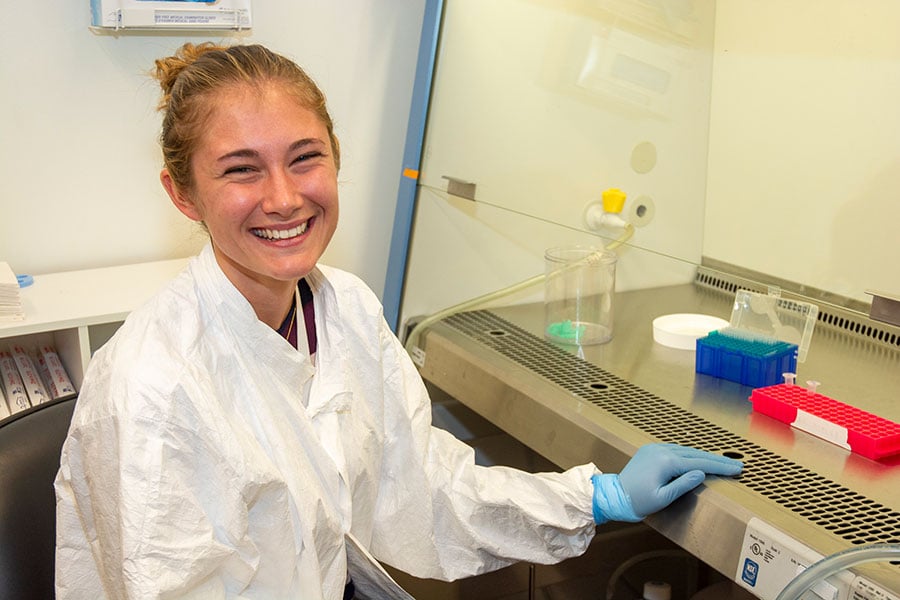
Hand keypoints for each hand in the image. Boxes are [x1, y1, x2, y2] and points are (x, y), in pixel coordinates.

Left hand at [591, 443, 742, 523]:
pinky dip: (691, 455)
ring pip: (687, 450)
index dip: (720, 467)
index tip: (737, 469)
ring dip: (705, 456)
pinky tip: (699, 459)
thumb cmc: (637, 500)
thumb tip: (701, 473)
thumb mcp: (663, 498)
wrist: (614, 495)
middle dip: (717, 460)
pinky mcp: (651, 450)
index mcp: (666, 461)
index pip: (700, 463)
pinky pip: (676, 450)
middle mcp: (661, 450)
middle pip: (696, 454)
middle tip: (736, 464)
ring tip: (722, 462)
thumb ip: (684, 485)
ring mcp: (655, 448)